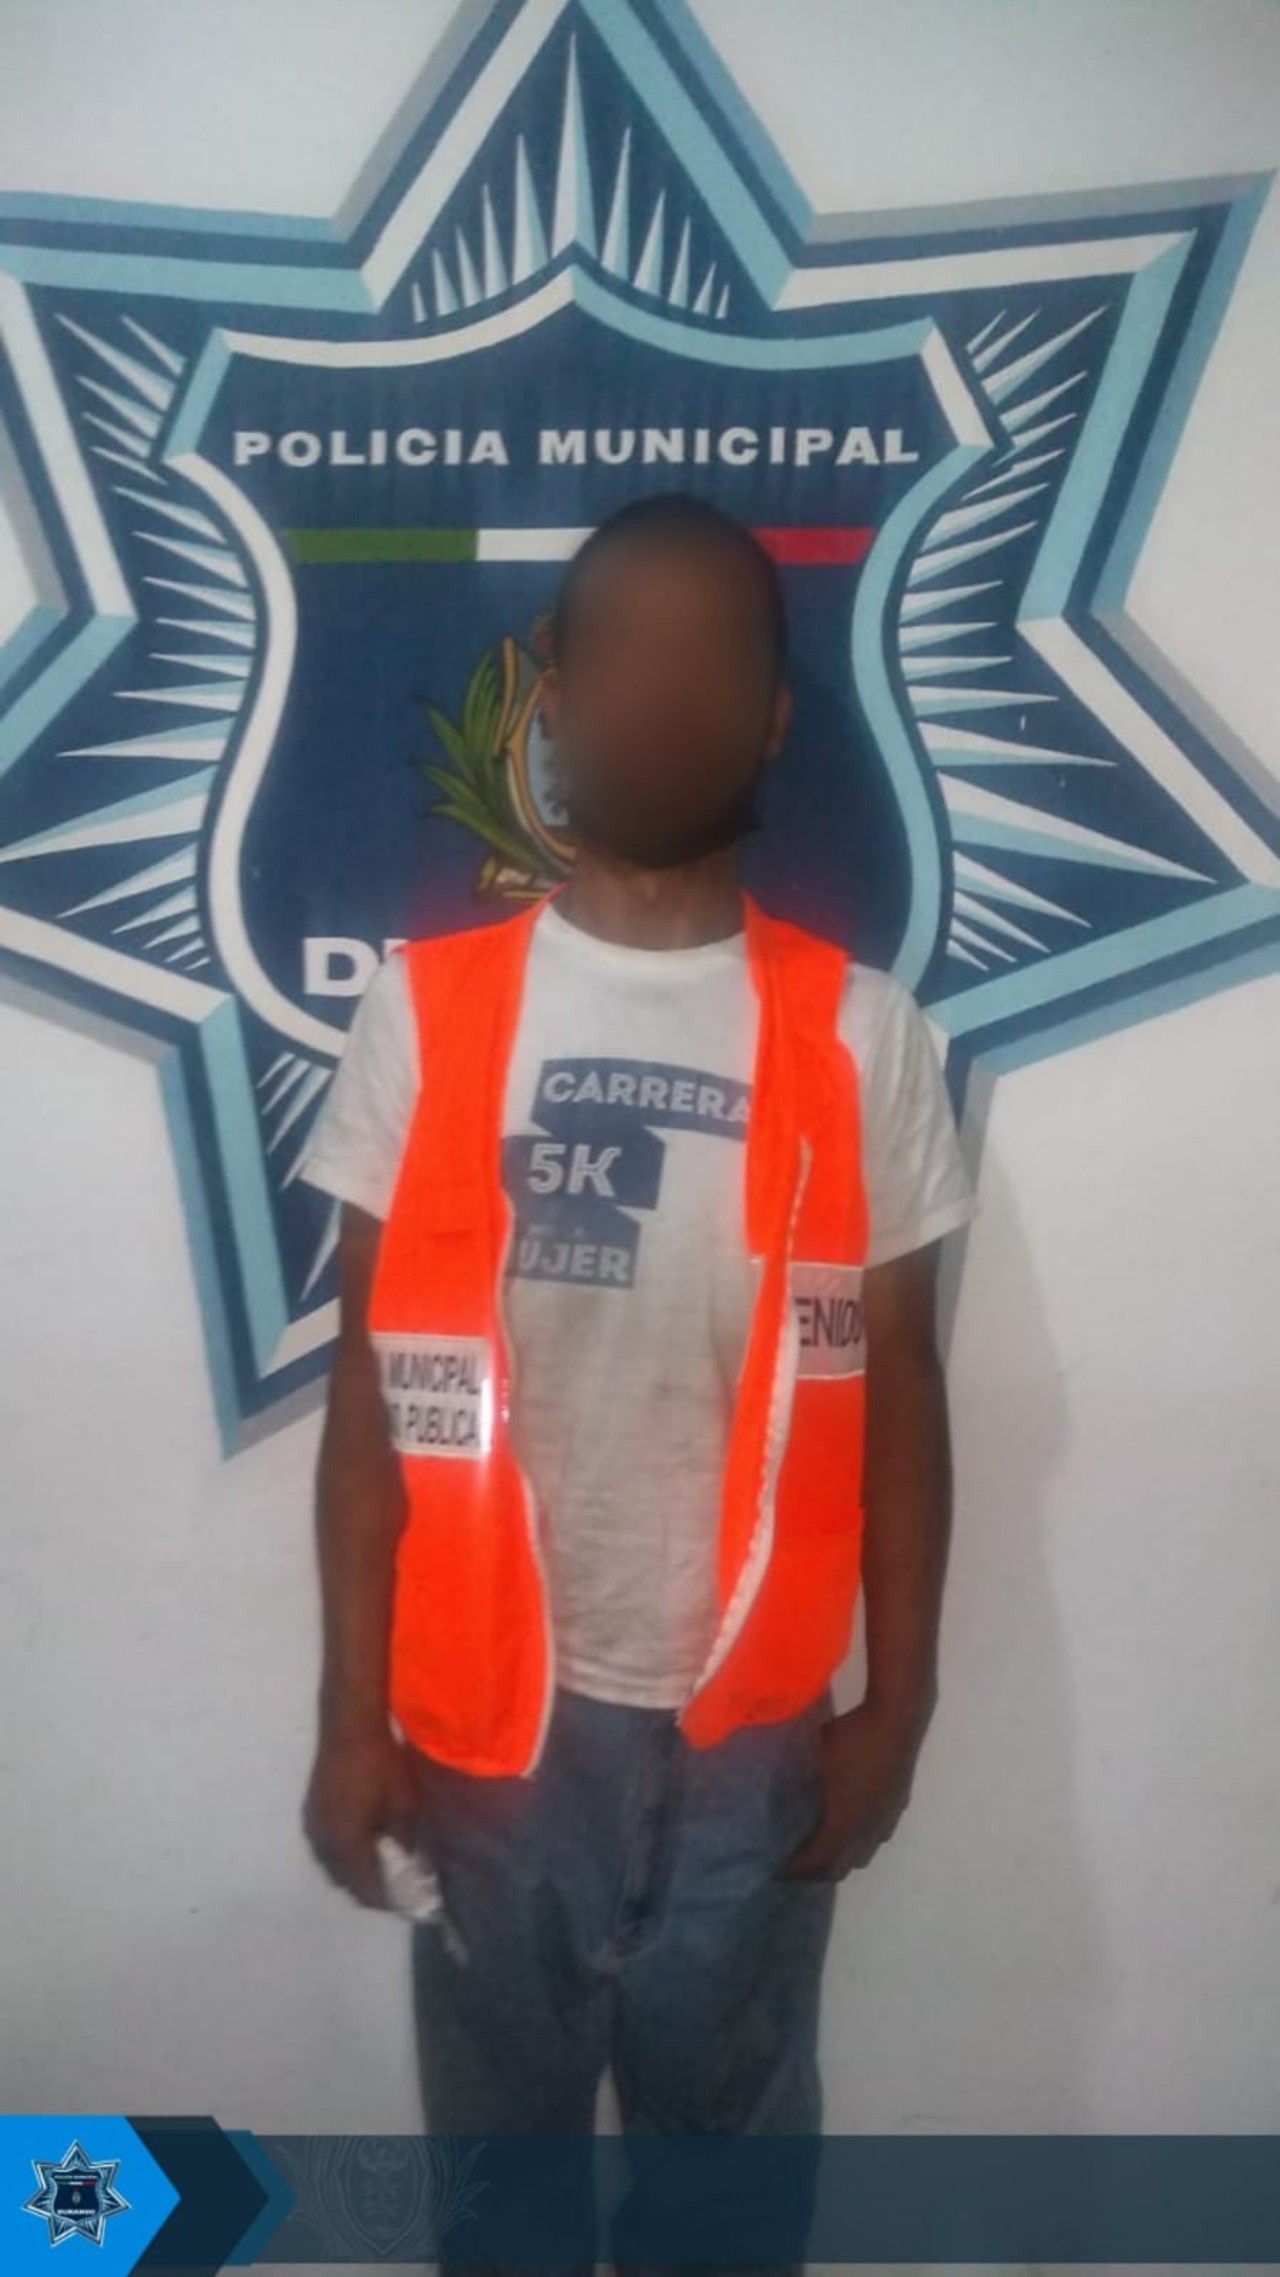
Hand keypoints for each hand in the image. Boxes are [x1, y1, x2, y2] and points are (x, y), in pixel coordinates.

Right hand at [303, 1724, 424, 1907]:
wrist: (349, 1725)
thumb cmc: (380, 1763)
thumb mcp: (404, 1804)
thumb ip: (405, 1840)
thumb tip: (409, 1862)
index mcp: (346, 1844)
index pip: (366, 1889)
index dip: (388, 1899)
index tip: (408, 1901)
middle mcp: (324, 1842)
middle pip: (345, 1882)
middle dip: (370, 1888)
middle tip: (397, 1884)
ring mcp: (314, 1826)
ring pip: (333, 1865)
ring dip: (354, 1871)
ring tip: (381, 1864)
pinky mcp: (311, 1811)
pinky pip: (326, 1847)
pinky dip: (343, 1853)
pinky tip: (362, 1842)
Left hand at [780, 1698, 925, 1880]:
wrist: (896, 1719)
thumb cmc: (851, 1737)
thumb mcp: (812, 1756)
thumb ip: (795, 1779)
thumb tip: (774, 1787)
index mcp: (844, 1825)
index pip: (815, 1863)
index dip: (792, 1869)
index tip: (772, 1866)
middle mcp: (867, 1832)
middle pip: (839, 1868)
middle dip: (814, 1870)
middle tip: (792, 1860)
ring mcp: (885, 1820)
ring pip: (860, 1855)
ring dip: (838, 1857)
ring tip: (818, 1845)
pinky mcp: (896, 1806)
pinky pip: (874, 1838)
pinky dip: (857, 1840)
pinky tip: (847, 1823)